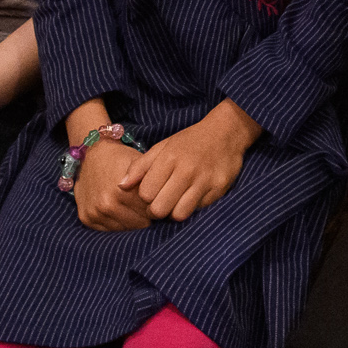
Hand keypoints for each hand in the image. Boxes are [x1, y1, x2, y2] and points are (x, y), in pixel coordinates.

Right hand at [71, 138, 153, 230]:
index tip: (159, 200)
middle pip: (140, 223)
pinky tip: (120, 210)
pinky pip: (110, 230)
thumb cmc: (121, 159)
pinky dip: (118, 222)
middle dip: (147, 215)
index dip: (158, 205)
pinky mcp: (86, 218)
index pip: (151, 211)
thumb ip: (156, 180)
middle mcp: (107, 204)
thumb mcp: (141, 163)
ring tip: (134, 207)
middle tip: (147, 205)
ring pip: (126, 229)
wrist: (91, 155)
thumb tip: (170, 200)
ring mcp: (95, 213)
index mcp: (123, 191)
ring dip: (133, 221)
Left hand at [119, 101, 261, 220]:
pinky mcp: (218, 189)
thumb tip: (121, 186)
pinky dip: (193, 207)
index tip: (152, 193)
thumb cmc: (189, 142)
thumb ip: (140, 166)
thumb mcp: (163, 147)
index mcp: (169, 159)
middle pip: (159, 208)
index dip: (146, 197)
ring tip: (176, 202)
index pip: (146, 193)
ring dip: (174, 212)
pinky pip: (198, 210)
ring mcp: (204, 181)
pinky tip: (193, 196)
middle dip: (157, 210)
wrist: (226, 133)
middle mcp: (186, 170)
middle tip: (162, 202)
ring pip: (179, 214)